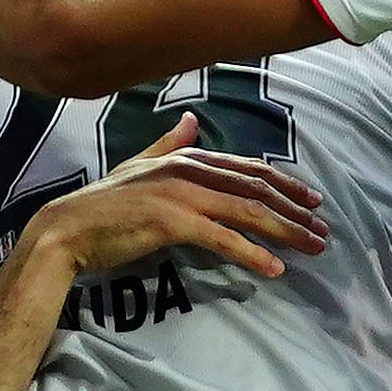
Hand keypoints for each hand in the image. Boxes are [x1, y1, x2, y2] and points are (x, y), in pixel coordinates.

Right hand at [17, 119, 329, 282]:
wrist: (68, 229)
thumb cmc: (103, 205)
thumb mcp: (139, 165)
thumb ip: (168, 144)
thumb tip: (189, 121)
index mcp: (185, 157)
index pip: (247, 169)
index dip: (284, 183)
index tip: (312, 200)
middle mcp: (188, 170)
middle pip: (255, 189)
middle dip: (294, 209)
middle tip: (323, 229)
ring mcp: (181, 195)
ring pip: (248, 211)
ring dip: (286, 231)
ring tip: (313, 248)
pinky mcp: (172, 223)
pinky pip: (223, 239)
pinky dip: (252, 254)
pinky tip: (275, 269)